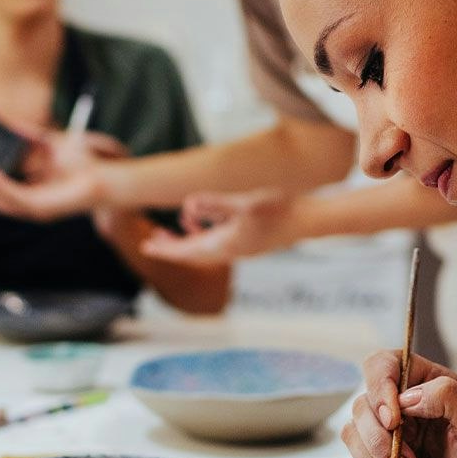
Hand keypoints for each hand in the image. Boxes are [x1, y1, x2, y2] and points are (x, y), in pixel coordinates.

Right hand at [0, 131, 112, 221]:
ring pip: (5, 203)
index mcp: (34, 195)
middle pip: (0, 202)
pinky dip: (1, 189)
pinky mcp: (44, 207)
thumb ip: (31, 136)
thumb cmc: (82, 162)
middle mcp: (35, 206)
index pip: (4, 194)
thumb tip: (12, 123)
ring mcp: (39, 209)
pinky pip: (17, 199)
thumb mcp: (51, 144)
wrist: (105, 175)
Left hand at [139, 189, 297, 266]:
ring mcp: (243, 247)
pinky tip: (211, 218)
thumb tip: (187, 206)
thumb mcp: (244, 204)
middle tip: (151, 241)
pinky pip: (222, 240)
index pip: (187, 252)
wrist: (311, 220)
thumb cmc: (281, 210)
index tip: (144, 248)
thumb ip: (215, 205)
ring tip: (180, 225)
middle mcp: (232, 250)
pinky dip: (210, 232)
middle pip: (194, 253)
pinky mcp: (252, 240)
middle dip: (172, 247)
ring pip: (208, 247)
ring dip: (190, 239)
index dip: (165, 249)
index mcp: (226, 245)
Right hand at [342, 349, 456, 457]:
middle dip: (381, 440)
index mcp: (430, 387)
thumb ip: (448, 397)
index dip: (380, 386)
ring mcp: (389, 438)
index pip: (384, 365)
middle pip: (362, 403)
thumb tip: (406, 399)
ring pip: (353, 434)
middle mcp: (405, 408)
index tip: (394, 419)